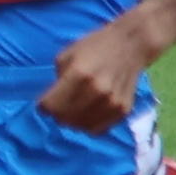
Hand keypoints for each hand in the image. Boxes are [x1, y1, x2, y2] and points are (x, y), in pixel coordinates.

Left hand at [37, 12, 150, 133]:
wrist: (131, 45)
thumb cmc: (95, 46)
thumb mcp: (67, 55)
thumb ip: (58, 80)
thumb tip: (54, 101)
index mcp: (78, 74)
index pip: (50, 106)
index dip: (44, 106)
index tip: (46, 102)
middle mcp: (96, 91)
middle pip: (64, 119)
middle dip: (58, 114)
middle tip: (61, 106)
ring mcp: (111, 103)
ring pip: (80, 127)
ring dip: (73, 121)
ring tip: (75, 109)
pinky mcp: (123, 110)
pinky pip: (98, 129)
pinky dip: (90, 124)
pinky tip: (90, 111)